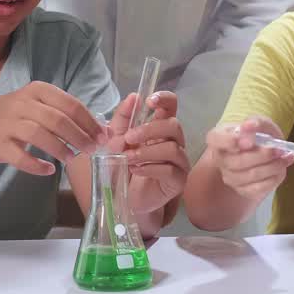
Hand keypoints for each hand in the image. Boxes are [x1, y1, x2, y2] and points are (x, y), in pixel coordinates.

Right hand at [0, 82, 106, 175]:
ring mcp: (8, 124)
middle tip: (92, 150)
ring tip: (71, 159)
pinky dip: (37, 165)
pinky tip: (48, 170)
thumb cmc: (16, 115)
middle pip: (57, 120)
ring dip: (60, 149)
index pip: (70, 104)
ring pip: (39, 135)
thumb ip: (64, 113)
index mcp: (37, 90)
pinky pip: (20, 157)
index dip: (89, 121)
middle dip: (79, 137)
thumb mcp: (38, 104)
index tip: (102, 136)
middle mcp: (22, 104)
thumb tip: (100, 129)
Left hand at [110, 91, 188, 214]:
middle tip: (129, 138)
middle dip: (149, 129)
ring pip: (173, 148)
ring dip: (147, 151)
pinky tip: (136, 170)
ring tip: (128, 158)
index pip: (171, 106)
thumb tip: (133, 97)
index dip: (164, 99)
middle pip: (173, 125)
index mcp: (159, 127)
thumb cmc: (121, 164)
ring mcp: (178, 160)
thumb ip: (122, 119)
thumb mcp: (115, 139)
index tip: (149, 102)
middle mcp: (173, 141)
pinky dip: (150, 168)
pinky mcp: (178, 180)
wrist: (121, 196)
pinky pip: (170, 169)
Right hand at [204, 116, 293, 201]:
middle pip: (237, 162)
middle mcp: (220, 159)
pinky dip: (273, 179)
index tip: (250, 142)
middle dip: (261, 156)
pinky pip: (257, 189)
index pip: (216, 139)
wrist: (263, 151)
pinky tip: (281, 169)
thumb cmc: (258, 134)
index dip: (230, 141)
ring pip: (250, 176)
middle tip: (279, 149)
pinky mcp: (242, 190)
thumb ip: (256, 123)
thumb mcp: (260, 123)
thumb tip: (250, 125)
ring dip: (272, 167)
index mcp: (218, 138)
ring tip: (286, 157)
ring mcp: (230, 177)